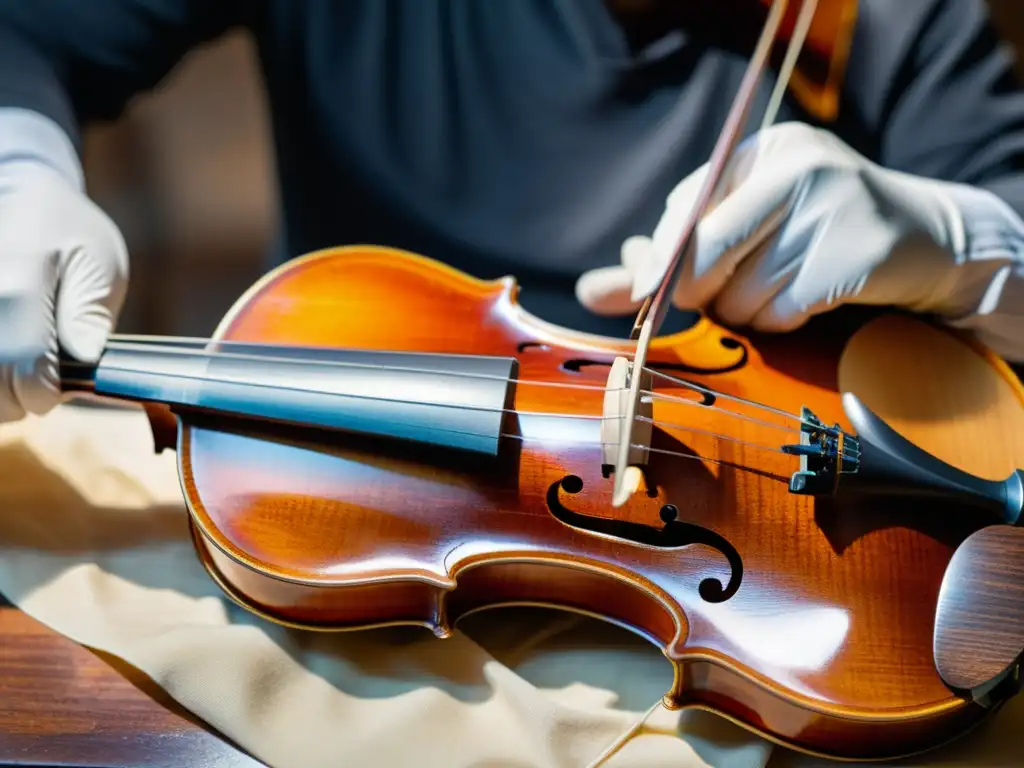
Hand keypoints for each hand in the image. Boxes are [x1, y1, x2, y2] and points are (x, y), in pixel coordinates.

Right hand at [0, 158, 127, 421]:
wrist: (16, 193)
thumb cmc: (68, 231)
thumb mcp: (99, 264)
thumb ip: (88, 315)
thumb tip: (81, 360)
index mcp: (20, 284)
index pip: (28, 367)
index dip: (45, 393)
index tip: (57, 389)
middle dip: (14, 399)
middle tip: (35, 383)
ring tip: (15, 371)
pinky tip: (3, 360)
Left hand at [577, 122, 1023, 356]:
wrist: (924, 240)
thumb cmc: (815, 230)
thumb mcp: (747, 222)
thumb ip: (668, 253)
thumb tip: (592, 290)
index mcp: (765, 149)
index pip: (688, 206)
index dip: (660, 257)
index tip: (644, 295)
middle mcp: (799, 168)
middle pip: (707, 252)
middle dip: (697, 291)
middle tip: (713, 298)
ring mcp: (833, 209)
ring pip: (742, 291)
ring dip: (744, 310)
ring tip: (775, 289)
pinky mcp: (856, 256)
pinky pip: (782, 311)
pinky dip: (780, 320)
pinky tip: (805, 301)